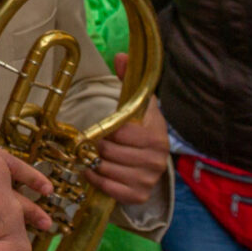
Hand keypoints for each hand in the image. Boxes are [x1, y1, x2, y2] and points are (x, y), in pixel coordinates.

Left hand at [87, 53, 170, 205]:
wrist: (148, 160)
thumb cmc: (139, 129)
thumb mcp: (135, 104)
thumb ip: (129, 80)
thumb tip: (121, 55)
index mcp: (156, 135)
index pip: (121, 133)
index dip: (107, 131)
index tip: (108, 129)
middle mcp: (157, 159)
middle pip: (109, 152)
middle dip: (97, 147)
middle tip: (96, 144)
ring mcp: (149, 179)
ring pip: (106, 170)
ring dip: (95, 164)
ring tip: (96, 157)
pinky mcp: (139, 195)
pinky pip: (108, 188)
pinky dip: (96, 179)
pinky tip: (96, 171)